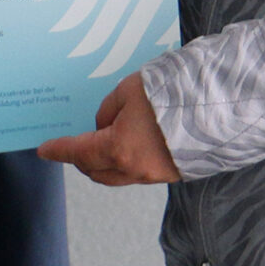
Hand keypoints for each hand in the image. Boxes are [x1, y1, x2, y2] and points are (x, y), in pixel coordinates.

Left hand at [38, 73, 181, 185]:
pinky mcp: (175, 173)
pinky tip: (134, 143)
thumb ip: (109, 109)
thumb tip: (105, 124)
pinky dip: (129, 161)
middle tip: (77, 144)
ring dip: (107, 161)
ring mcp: (157, 175)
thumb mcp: (128, 90)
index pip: (79, 152)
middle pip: (96, 171)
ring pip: (119, 174)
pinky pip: (141, 172)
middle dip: (82, 159)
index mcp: (118, 149)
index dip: (59, 150)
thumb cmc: (173, 94)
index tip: (44, 150)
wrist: (219, 106)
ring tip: (107, 139)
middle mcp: (135, 168)